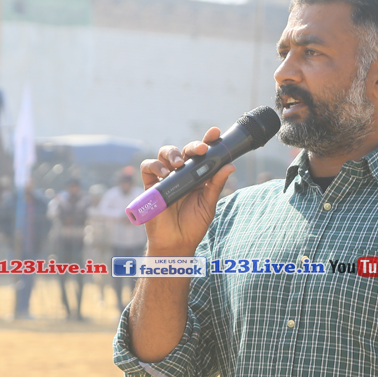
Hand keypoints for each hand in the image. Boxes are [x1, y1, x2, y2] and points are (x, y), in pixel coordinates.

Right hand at [139, 127, 234, 255]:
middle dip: (193, 146)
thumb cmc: (193, 225)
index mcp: (198, 176)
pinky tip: (164, 173)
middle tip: (201, 150)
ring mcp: (166, 178)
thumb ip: (216, 185)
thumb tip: (230, 166)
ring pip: (165, 154)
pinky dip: (154, 166)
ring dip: (172, 153)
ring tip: (179, 164)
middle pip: (185, 151)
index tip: (215, 133)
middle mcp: (182, 174)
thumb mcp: (208, 204)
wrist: (176, 243)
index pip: (203, 155)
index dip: (208, 141)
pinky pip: (147, 168)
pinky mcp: (151, 186)